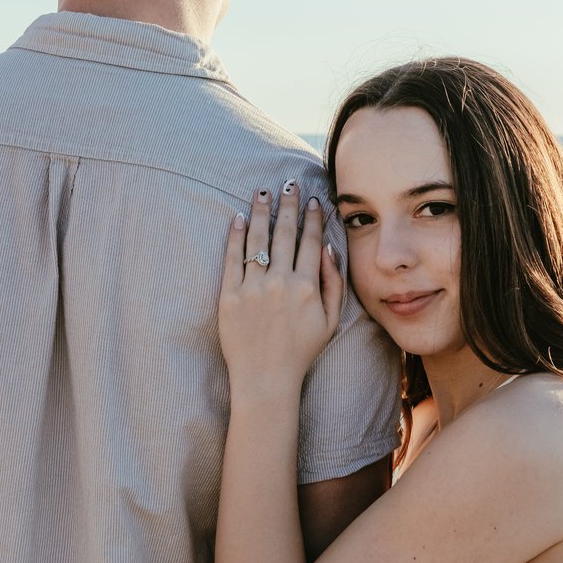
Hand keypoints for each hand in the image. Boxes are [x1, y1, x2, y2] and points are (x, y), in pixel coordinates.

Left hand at [219, 183, 343, 393]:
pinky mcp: (229, 296)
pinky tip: (237, 218)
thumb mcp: (330, 321)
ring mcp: (253, 288)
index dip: (312, 218)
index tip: (313, 200)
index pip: (311, 241)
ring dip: (260, 212)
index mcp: (307, 286)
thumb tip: (329, 249)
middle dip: (287, 204)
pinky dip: (234, 235)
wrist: (265, 379)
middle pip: (285, 233)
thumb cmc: (301, 352)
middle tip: (287, 183)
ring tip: (261, 192)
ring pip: (257, 239)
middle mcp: (281, 282)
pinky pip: (232, 258)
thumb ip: (334, 283)